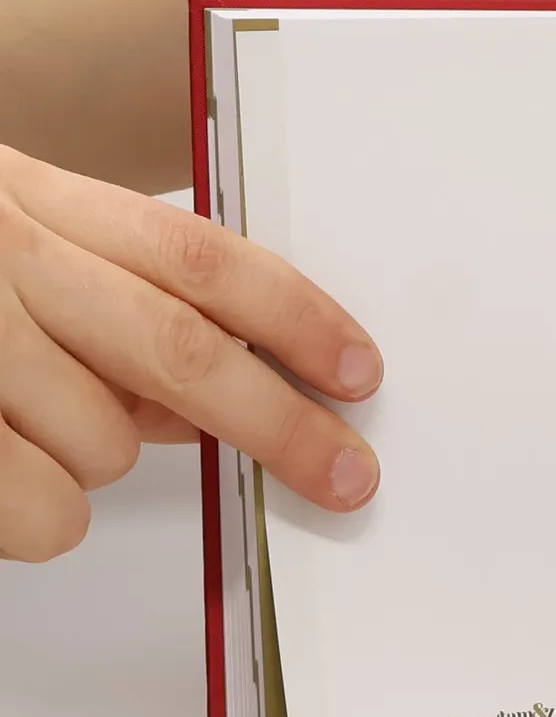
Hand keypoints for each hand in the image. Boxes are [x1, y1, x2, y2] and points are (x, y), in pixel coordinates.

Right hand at [0, 146, 381, 560]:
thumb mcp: (1, 249)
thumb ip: (105, 310)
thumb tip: (212, 395)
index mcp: (24, 201)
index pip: (197, 256)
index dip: (296, 317)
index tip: (360, 372)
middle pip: (180, 352)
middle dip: (280, 426)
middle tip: (346, 477)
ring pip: (100, 446)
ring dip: (89, 462)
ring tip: (18, 428)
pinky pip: (42, 511)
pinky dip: (38, 515)